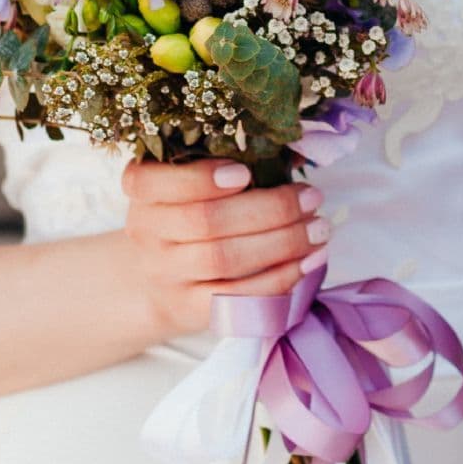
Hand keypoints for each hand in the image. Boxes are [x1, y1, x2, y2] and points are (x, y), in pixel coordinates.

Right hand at [120, 159, 326, 338]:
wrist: (157, 282)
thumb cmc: (189, 215)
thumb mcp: (192, 184)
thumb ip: (230, 164)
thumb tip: (293, 153)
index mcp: (143, 193)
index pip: (153, 183)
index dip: (199, 178)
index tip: (244, 172)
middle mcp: (146, 235)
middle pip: (206, 221)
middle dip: (269, 208)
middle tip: (312, 197)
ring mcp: (166, 276)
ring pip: (224, 260)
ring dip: (282, 243)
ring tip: (319, 229)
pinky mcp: (190, 310)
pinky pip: (237, 297)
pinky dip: (279, 279)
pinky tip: (309, 261)